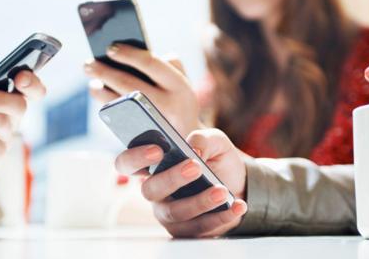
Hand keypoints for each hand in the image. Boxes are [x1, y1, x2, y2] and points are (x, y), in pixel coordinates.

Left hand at [85, 44, 199, 135]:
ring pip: (119, 102)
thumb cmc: (179, 103)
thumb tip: (138, 51)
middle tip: (88, 63)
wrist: (186, 141)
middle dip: (104, 71)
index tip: (110, 47)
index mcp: (180, 85)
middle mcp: (168, 104)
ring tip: (92, 79)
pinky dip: (105, 104)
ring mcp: (154, 123)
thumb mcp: (182, 82)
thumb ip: (169, 63)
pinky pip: (117, 118)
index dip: (128, 53)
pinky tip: (99, 94)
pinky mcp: (142, 137)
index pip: (150, 63)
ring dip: (100, 89)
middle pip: (128, 83)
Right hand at [115, 128, 246, 237]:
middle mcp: (156, 191)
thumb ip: (203, 138)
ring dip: (200, 201)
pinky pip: (200, 228)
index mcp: (153, 166)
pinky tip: (236, 205)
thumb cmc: (217, 161)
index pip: (128, 162)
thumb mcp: (215, 141)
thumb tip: (194, 150)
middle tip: (195, 166)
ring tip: (222, 190)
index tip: (157, 150)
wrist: (240, 184)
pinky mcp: (188, 231)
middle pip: (150, 190)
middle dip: (171, 179)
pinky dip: (221, 217)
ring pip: (176, 212)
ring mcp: (169, 213)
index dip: (135, 157)